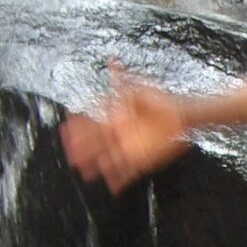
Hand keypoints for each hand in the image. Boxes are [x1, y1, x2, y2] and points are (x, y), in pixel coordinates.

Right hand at [60, 59, 192, 192]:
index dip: (80, 127)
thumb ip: (123, 78)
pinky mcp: (142, 159)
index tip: (66, 128)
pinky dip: (120, 179)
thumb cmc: (160, 100)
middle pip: (97, 144)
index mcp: (116, 119)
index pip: (93, 124)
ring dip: (95, 166)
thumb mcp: (139, 87)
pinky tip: (112, 186)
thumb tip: (111, 60)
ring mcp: (129, 148)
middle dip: (83, 149)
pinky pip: (128, 171)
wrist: (180, 115)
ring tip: (84, 172)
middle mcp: (120, 135)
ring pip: (108, 159)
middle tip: (69, 154)